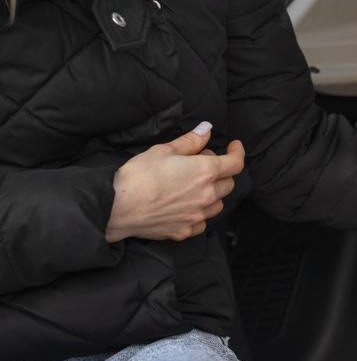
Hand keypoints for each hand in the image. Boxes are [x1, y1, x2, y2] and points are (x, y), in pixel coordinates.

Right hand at [105, 122, 245, 242]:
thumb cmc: (137, 176)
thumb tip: (206, 129)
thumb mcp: (163, 151)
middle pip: (228, 183)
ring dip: (213, 194)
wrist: (116, 207)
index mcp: (205, 172)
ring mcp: (197, 216)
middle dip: (220, 172)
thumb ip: (190, 141)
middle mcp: (207, 195)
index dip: (238, 152)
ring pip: (218, 204)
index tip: (234, 147)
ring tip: (194, 186)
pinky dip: (200, 214)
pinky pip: (202, 222)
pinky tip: (186, 207)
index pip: (235, 163)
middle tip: (201, 164)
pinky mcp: (185, 231)